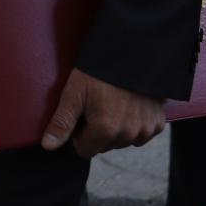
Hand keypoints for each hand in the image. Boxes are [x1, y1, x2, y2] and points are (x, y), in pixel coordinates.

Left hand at [40, 68, 163, 157]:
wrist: (131, 55)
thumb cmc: (98, 72)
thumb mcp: (74, 93)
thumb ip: (62, 122)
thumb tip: (48, 146)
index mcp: (105, 129)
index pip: (85, 150)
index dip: (79, 134)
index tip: (81, 116)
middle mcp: (128, 134)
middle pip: (104, 147)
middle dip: (97, 132)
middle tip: (96, 106)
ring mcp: (145, 130)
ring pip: (122, 142)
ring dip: (116, 130)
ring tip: (112, 104)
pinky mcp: (157, 124)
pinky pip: (141, 135)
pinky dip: (134, 125)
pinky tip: (128, 107)